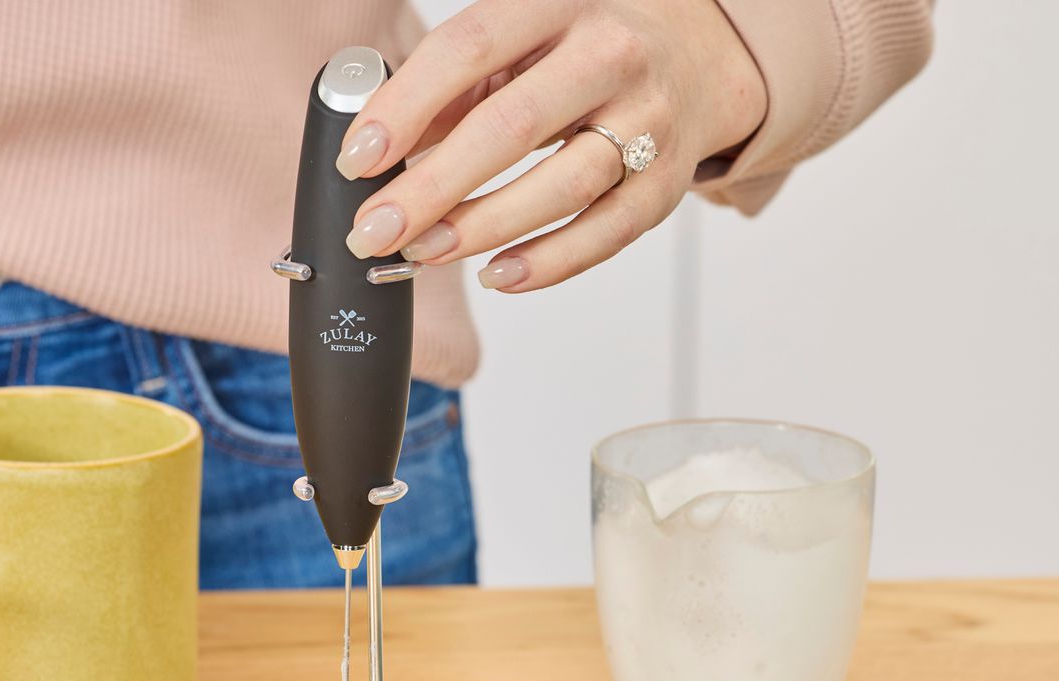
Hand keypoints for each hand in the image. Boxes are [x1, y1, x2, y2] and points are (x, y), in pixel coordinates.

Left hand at [336, 0, 767, 291]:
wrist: (700, 55)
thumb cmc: (584, 48)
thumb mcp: (519, 40)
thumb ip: (452, 90)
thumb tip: (379, 154)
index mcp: (557, 4)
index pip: (469, 48)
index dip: (406, 106)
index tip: (358, 160)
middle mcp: (610, 55)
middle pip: (511, 128)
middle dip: (431, 188)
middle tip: (374, 232)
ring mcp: (647, 121)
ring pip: (561, 187)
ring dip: (481, 229)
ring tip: (422, 253)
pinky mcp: (665, 182)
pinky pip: (604, 233)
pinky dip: (547, 262)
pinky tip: (496, 275)